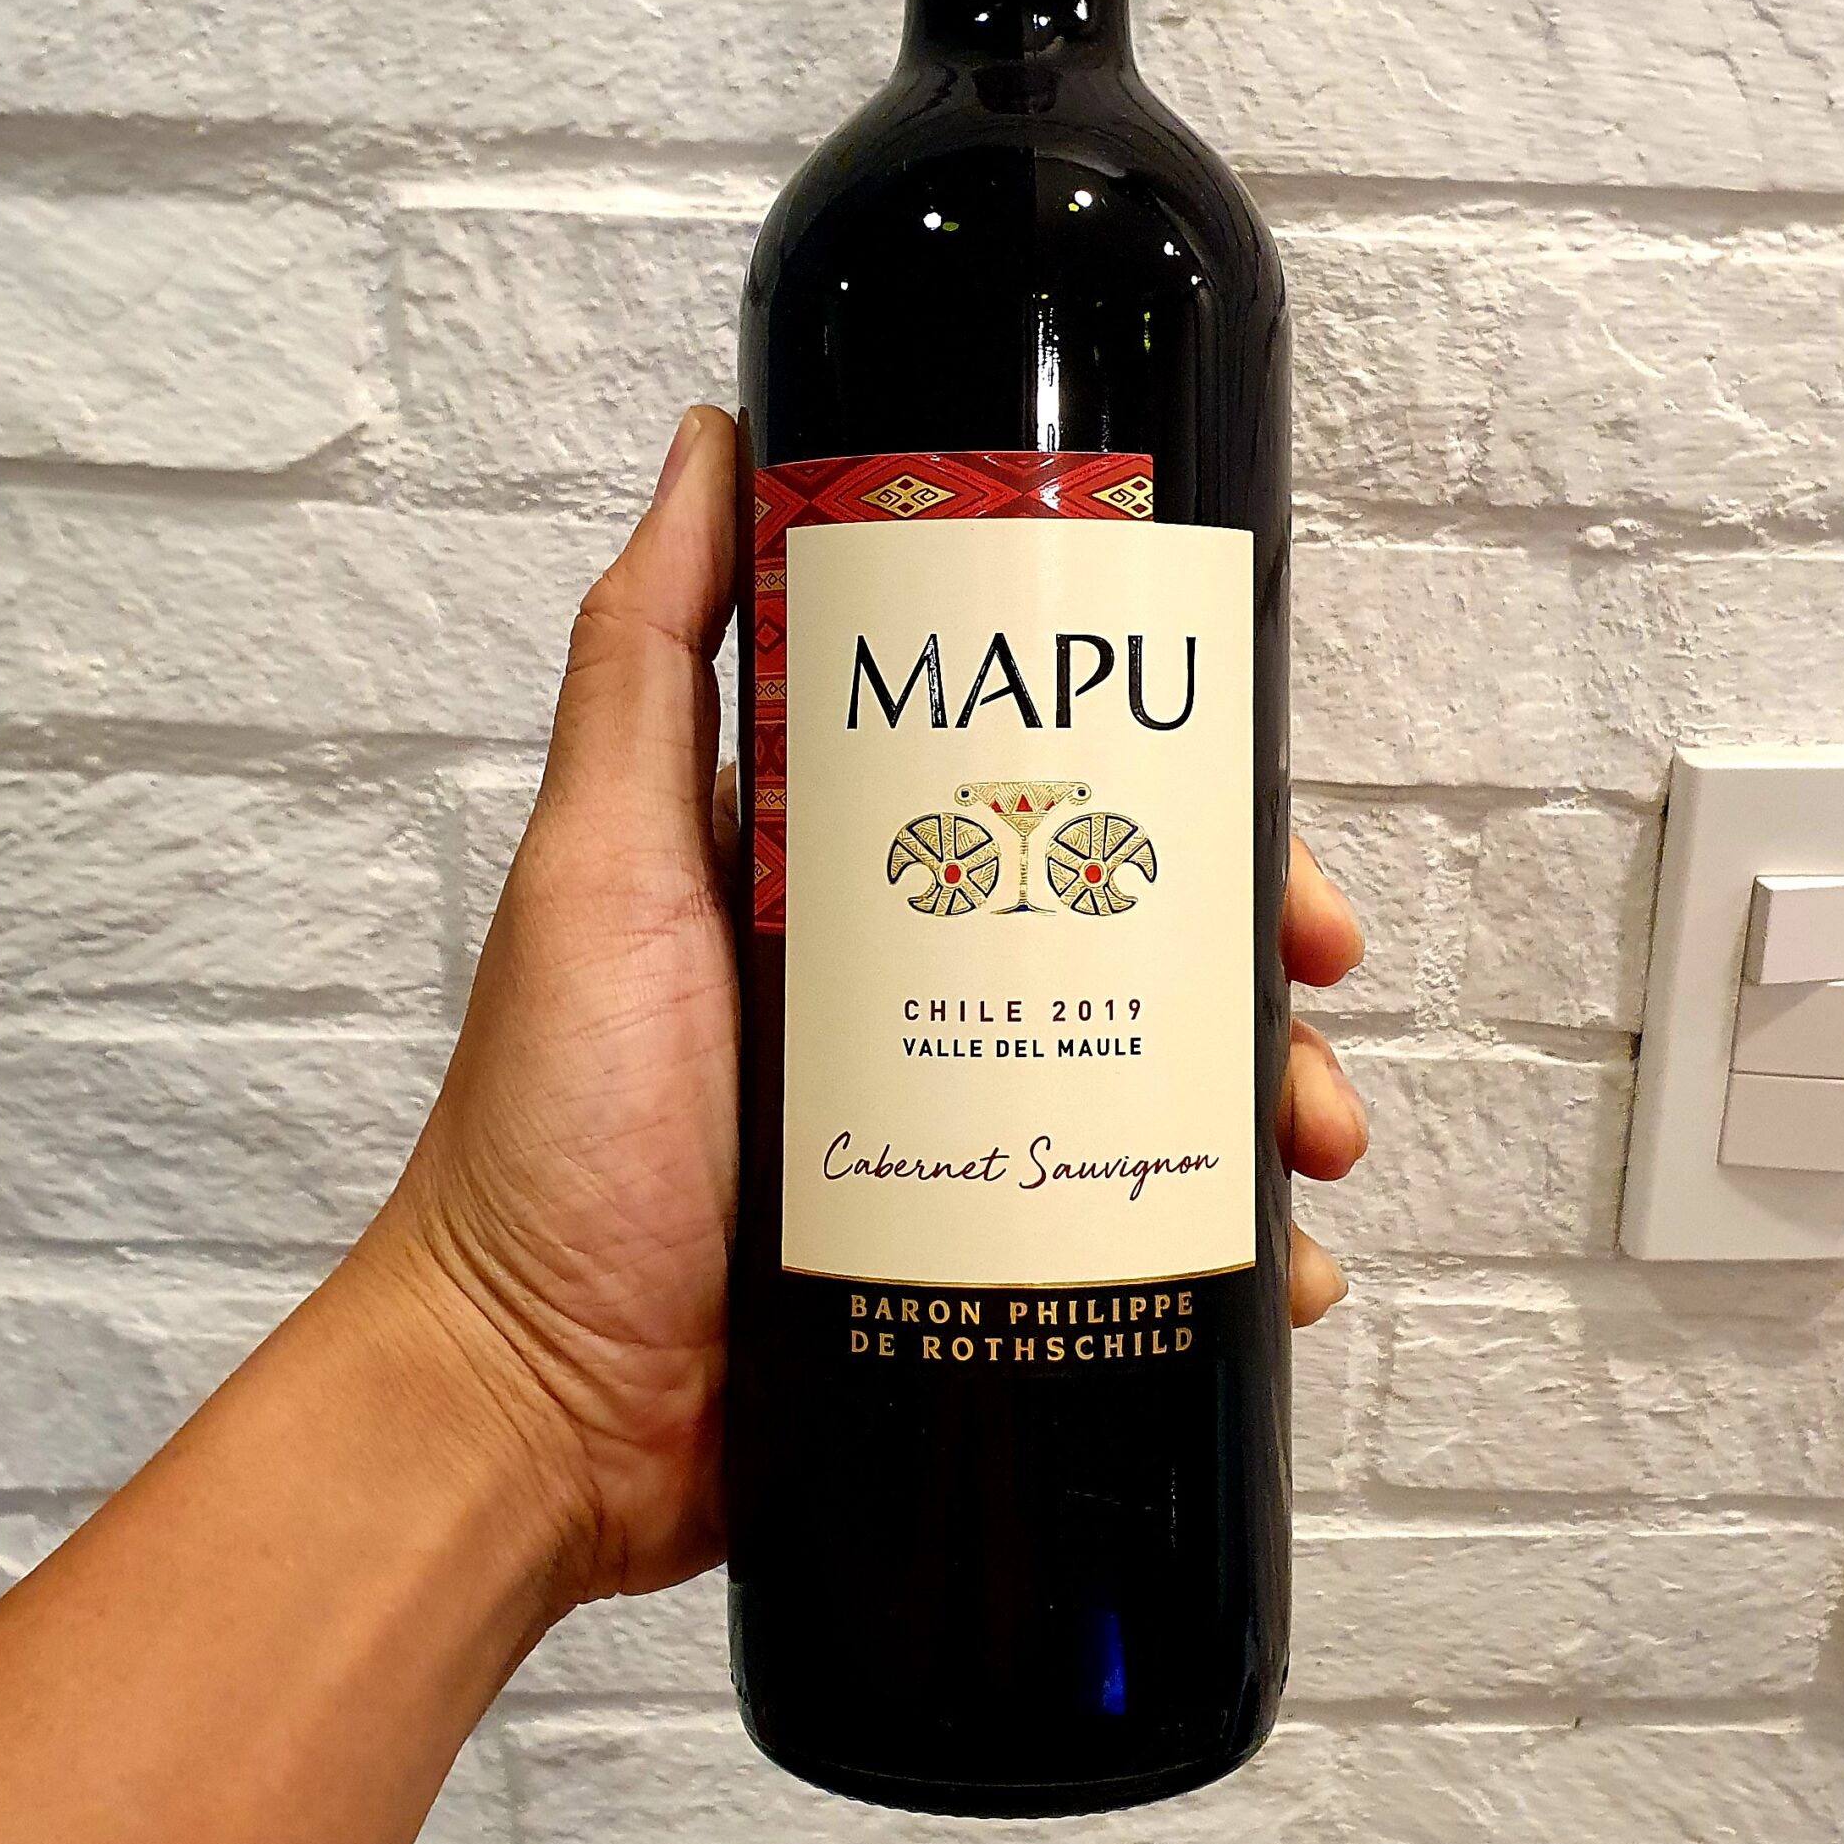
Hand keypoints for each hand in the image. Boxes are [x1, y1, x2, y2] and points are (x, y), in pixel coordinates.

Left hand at [370, 407, 1367, 1609]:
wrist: (529, 1408)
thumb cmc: (550, 1129)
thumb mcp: (598, 860)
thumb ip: (649, 658)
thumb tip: (717, 436)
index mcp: (850, 882)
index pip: (1041, 793)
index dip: (1167, 790)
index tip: (1249, 804)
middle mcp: (913, 994)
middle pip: (1129, 934)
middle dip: (1246, 947)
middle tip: (1312, 977)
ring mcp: (950, 1134)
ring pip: (1154, 1082)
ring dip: (1264, 1097)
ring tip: (1314, 1143)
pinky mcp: (974, 1264)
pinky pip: (1130, 1238)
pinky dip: (1226, 1248)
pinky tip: (1284, 1272)